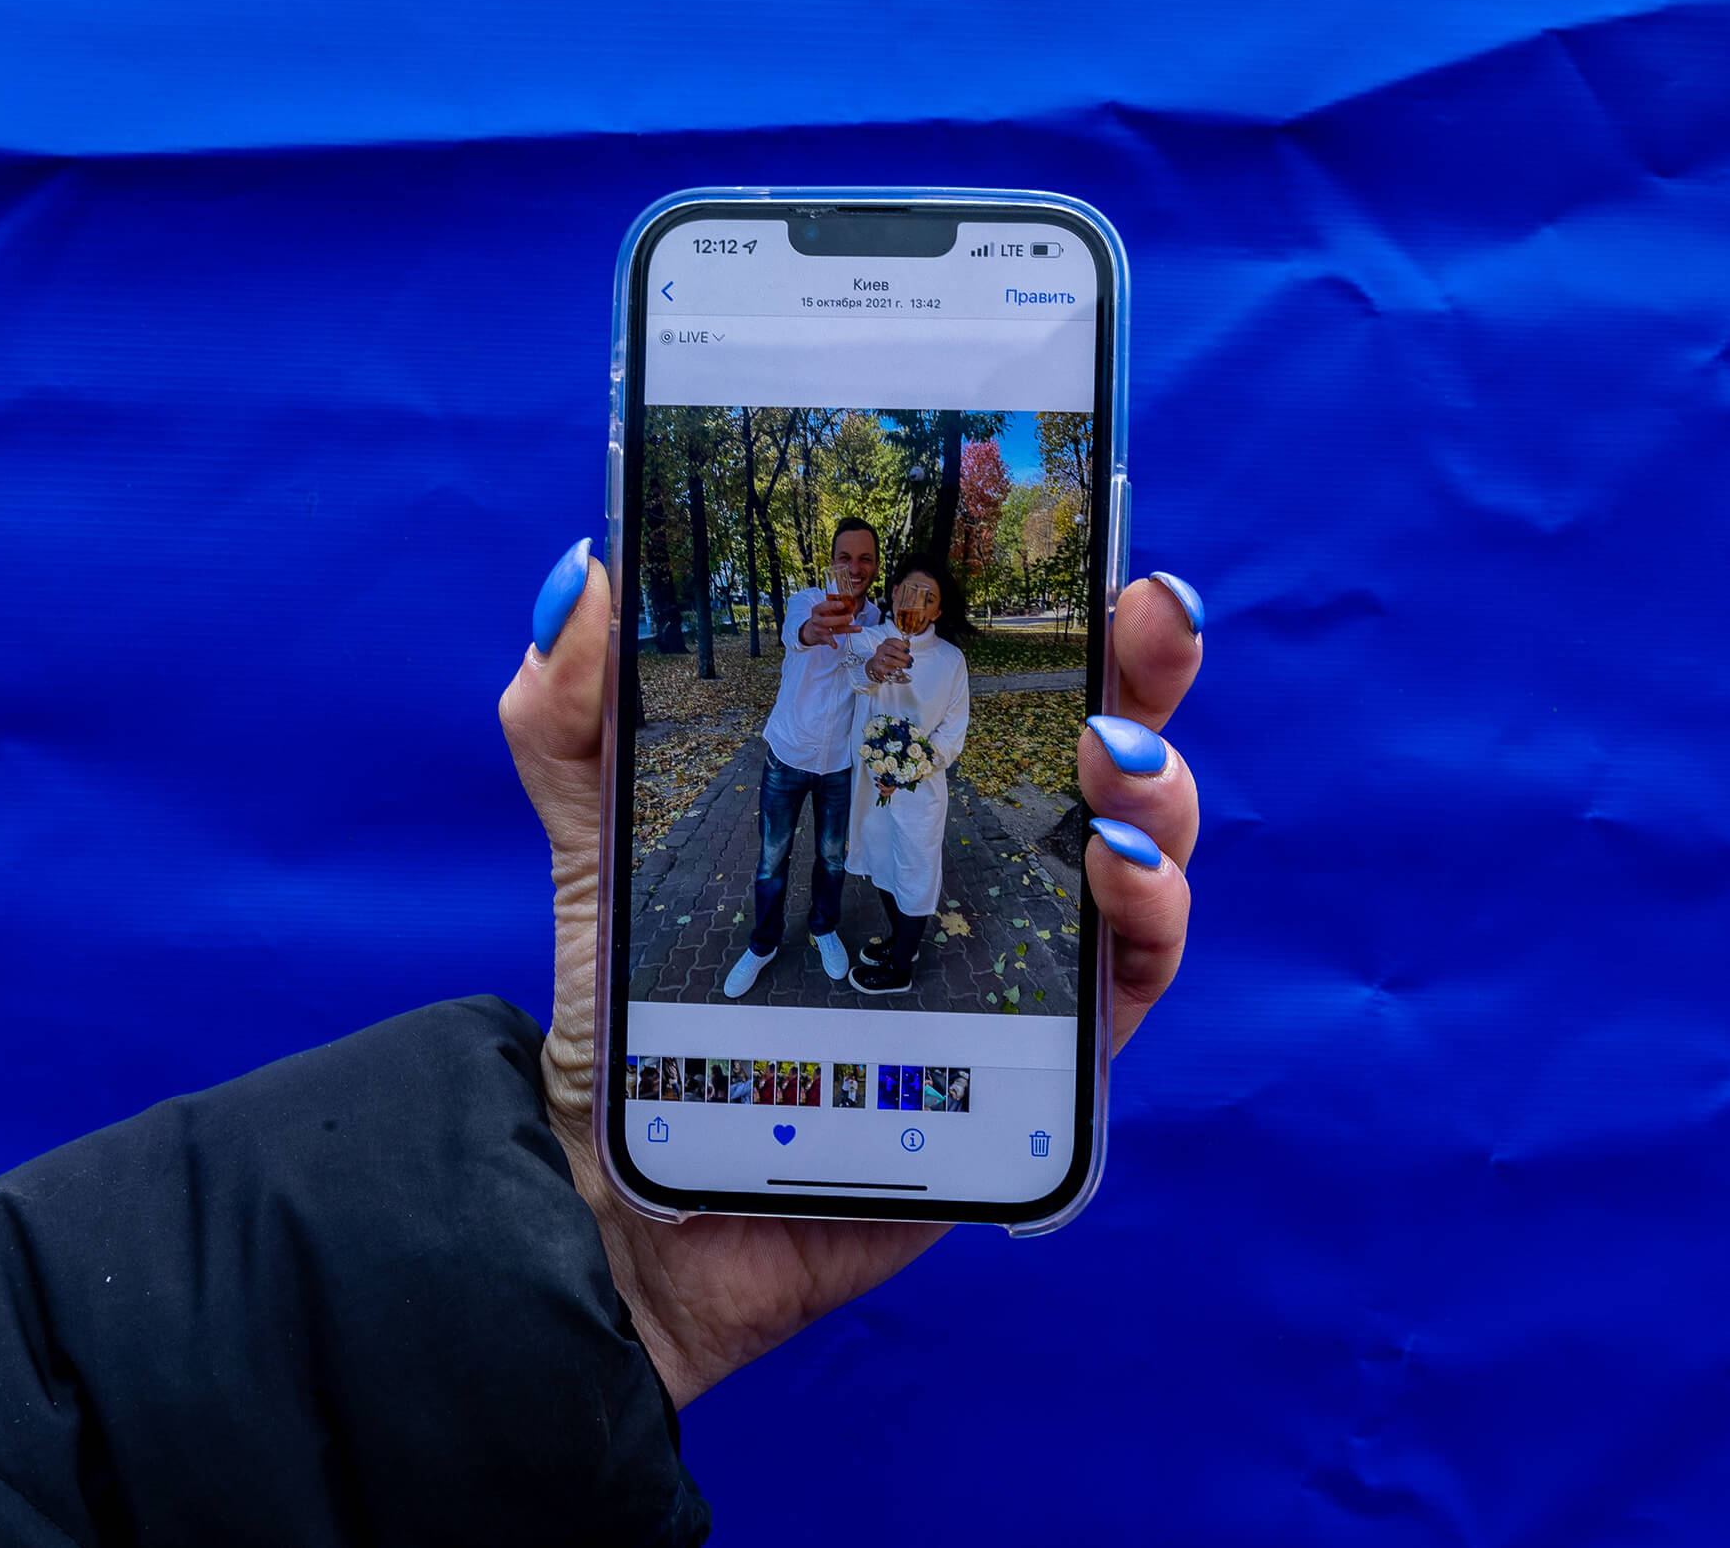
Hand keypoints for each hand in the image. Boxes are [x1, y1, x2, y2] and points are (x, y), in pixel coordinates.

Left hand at [501, 553, 1202, 1406]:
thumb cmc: (628, 1017)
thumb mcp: (593, 840)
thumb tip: (577, 570)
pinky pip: (1130, 986)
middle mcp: (980, 867)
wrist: (629, 1195)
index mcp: (896, 798)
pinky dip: (1148, 917)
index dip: (1058, 605)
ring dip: (1158, 788)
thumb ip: (571, 711)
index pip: (1004, 680)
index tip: (1085, 534)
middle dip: (1149, 666)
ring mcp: (1020, 964)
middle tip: (1149, 610)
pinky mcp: (1039, 1068)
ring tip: (1114, 755)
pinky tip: (1116, 872)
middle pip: (1106, 748)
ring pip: (1146, 854)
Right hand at [798, 593, 861, 646]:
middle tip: (851, 617)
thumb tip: (851, 604)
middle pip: (827, 621)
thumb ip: (835, 607)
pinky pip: (828, 640)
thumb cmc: (822, 617)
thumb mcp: (824, 610)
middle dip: (840, 619)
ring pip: (833, 630)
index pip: (823, 606)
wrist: (810, 631)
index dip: (833, 605)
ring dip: (847, 629)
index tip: (842, 604)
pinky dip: (832, 643)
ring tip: (858, 628)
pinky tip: (836, 646)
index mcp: (817, 610)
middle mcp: (817, 620)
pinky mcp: (822, 637)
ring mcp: (819, 629)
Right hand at [866, 636, 912, 681]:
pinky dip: (888, 671)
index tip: (908, 650)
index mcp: (887, 642)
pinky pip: (882, 669)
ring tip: (907, 666)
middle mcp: (881, 648)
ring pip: (889, 660)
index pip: (894, 642)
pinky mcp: (876, 666)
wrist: (879, 663)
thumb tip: (910, 655)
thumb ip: (903, 650)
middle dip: (903, 656)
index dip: (902, 646)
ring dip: (899, 663)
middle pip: (892, 650)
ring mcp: (878, 657)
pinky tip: (893, 673)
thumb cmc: (890, 655)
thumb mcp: (897, 650)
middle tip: (910, 660)